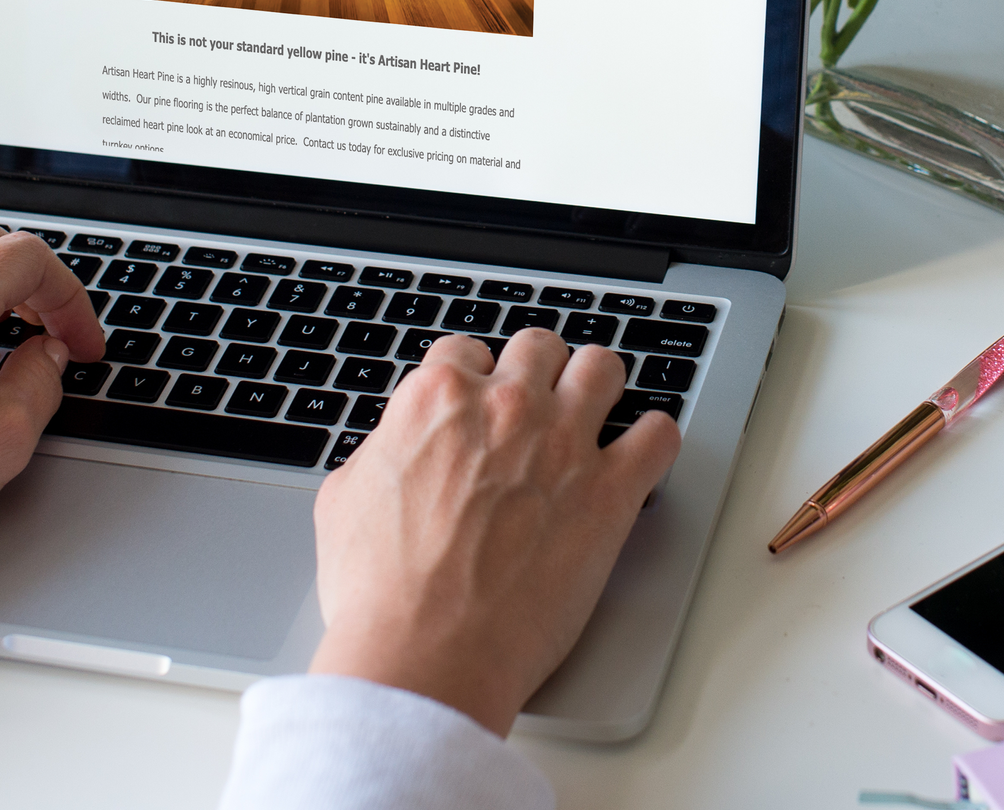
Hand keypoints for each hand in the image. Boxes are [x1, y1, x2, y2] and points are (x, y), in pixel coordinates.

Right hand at [307, 329, 679, 734]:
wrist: (425, 655)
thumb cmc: (379, 593)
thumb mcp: (345, 501)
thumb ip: (381, 452)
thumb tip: (394, 448)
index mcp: (437, 399)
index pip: (465, 351)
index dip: (473, 377)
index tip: (481, 399)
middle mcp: (506, 406)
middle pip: (539, 348)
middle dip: (537, 372)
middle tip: (538, 404)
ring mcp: (564, 444)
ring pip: (602, 368)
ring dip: (597, 386)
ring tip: (595, 413)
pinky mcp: (610, 492)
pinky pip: (659, 435)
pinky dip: (654, 440)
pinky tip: (642, 456)